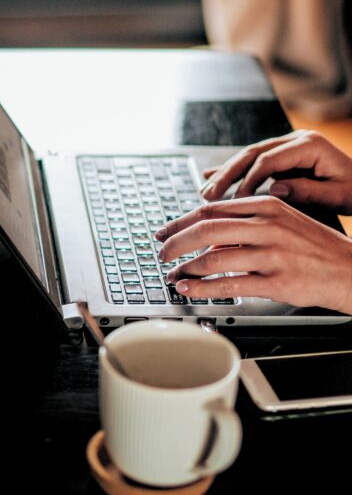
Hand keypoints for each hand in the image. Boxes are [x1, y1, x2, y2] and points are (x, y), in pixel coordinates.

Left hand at [154, 196, 351, 312]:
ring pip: (212, 258)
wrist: (350, 269)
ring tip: (173, 275)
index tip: (164, 232)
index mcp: (266, 206)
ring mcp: (272, 254)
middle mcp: (268, 226)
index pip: (210, 210)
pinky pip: (228, 284)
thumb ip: (245, 223)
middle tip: (161, 253)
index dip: (180, 222)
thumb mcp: (282, 221)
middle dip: (175, 243)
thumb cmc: (314, 247)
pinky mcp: (275, 281)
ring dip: (185, 268)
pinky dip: (201, 288)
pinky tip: (188, 289)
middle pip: (205, 229)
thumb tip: (207, 235)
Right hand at [201, 130, 351, 212]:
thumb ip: (307, 191)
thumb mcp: (338, 195)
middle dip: (227, 175)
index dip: (248, 180)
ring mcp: (287, 146)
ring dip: (224, 174)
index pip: (268, 160)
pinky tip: (210, 176)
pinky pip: (252, 162)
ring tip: (205, 192)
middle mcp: (295, 140)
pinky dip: (232, 171)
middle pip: (251, 154)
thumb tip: (274, 189)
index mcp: (310, 145)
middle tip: (208, 195)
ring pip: (247, 157)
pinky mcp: (282, 157)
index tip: (236, 201)